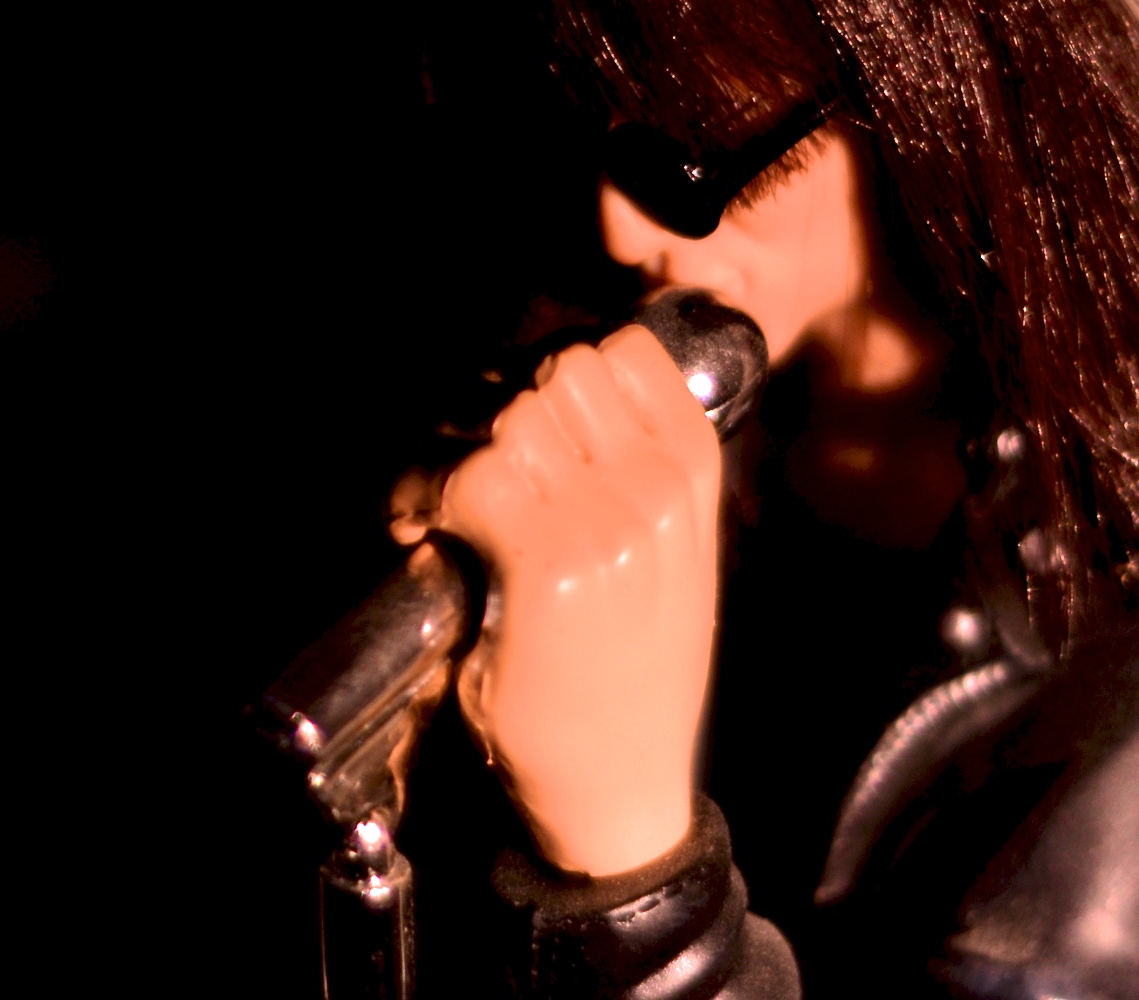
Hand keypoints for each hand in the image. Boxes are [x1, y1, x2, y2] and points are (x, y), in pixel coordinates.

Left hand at [432, 325, 723, 875]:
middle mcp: (660, 487)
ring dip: (470, 461)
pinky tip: (452, 545)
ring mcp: (611, 523)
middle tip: (488, 478)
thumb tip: (565, 382)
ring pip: (513, 421)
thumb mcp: (674, 555)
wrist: (625, 785)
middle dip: (510, 418)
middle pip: (557, 375)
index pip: (620, 352)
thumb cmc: (633, 668)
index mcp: (696, 472)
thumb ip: (639, 466)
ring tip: (462, 514)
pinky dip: (442, 506)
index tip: (540, 434)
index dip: (564, 383)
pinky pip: (476, 480)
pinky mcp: (553, 564)